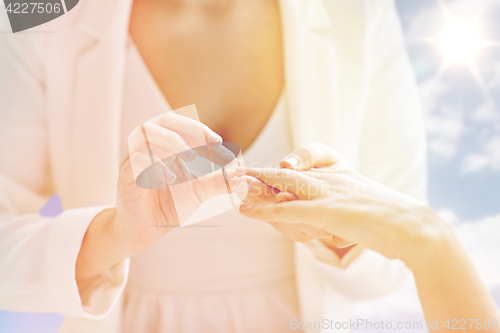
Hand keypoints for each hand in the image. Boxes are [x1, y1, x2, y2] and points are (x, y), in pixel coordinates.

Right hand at [77, 112, 244, 286]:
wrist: (146, 230)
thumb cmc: (171, 204)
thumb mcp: (200, 191)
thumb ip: (220, 181)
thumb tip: (243, 175)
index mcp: (164, 142)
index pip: (184, 124)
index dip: (203, 130)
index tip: (220, 145)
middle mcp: (146, 144)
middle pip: (165, 120)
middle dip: (189, 130)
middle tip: (209, 146)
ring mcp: (132, 159)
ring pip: (147, 134)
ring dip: (172, 143)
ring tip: (191, 160)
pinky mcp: (124, 177)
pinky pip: (135, 161)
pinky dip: (155, 165)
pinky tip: (171, 179)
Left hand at [239, 143, 452, 264]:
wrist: (413, 227)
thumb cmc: (389, 218)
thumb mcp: (360, 204)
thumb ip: (341, 201)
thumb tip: (326, 207)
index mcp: (340, 172)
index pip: (306, 161)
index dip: (280, 164)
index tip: (258, 168)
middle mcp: (331, 177)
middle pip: (286, 172)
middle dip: (256, 174)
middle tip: (230, 172)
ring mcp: (328, 193)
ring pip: (283, 185)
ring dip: (253, 187)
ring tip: (230, 186)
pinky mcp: (328, 212)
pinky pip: (289, 210)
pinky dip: (264, 211)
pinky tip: (245, 211)